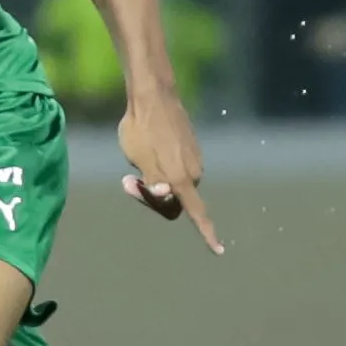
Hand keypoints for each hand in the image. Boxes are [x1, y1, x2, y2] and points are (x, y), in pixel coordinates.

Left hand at [118, 93, 222, 253]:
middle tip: (127, 180)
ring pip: (174, 182)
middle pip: (175, 200)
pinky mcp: (190, 148)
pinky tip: (146, 147)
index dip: (206, 233)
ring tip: (134, 160)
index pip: (196, 213)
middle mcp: (194, 171)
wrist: (153, 96)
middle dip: (152, 196)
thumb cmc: (141, 129)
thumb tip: (166, 194)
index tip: (218, 250)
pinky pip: (176, 167)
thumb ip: (152, 182)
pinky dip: (161, 166)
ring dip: (154, 180)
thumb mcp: (138, 159)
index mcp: (182, 178)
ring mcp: (194, 159)